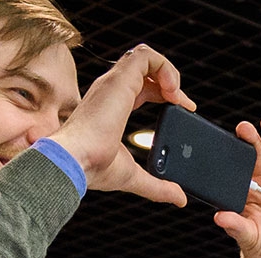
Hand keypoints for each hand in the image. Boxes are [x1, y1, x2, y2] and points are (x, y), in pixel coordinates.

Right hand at [51, 45, 198, 201]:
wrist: (75, 163)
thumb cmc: (92, 168)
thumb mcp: (134, 176)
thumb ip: (158, 186)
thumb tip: (179, 198)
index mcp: (111, 107)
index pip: (140, 87)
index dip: (163, 92)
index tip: (183, 108)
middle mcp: (110, 90)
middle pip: (144, 69)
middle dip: (170, 81)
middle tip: (185, 104)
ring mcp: (114, 83)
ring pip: (145, 56)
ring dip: (168, 71)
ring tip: (178, 95)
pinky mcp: (120, 80)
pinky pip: (147, 57)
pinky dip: (165, 67)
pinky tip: (173, 91)